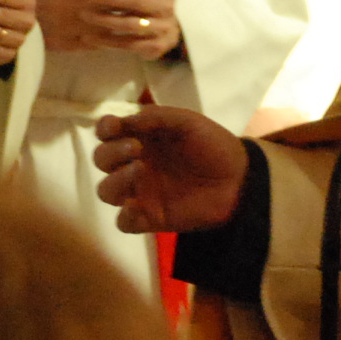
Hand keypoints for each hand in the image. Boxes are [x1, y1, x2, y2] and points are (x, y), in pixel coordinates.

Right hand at [33, 0, 182, 60]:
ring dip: (131, 24)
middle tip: (154, 0)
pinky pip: (102, 43)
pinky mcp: (73, 43)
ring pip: (112, 26)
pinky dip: (117, 41)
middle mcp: (75, 3)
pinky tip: (131, 38)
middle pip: (114, 2)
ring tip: (147, 21)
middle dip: (135, 1)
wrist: (18, 18)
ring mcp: (74, 25)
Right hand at [94, 106, 249, 232]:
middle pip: (102, 160)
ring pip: (106, 191)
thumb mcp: (187, 122)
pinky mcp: (151, 218)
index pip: (107, 133)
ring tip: (139, 171)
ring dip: (115, 181)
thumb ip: (156, 117)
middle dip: (111, 153)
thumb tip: (125, 121)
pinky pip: (124, 222)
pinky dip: (125, 216)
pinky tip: (138, 206)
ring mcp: (141, 192)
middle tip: (137, 149)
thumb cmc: (213, 146)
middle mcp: (135, 163)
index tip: (113, 127)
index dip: (104, 129)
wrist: (239, 179)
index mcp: (141, 138)